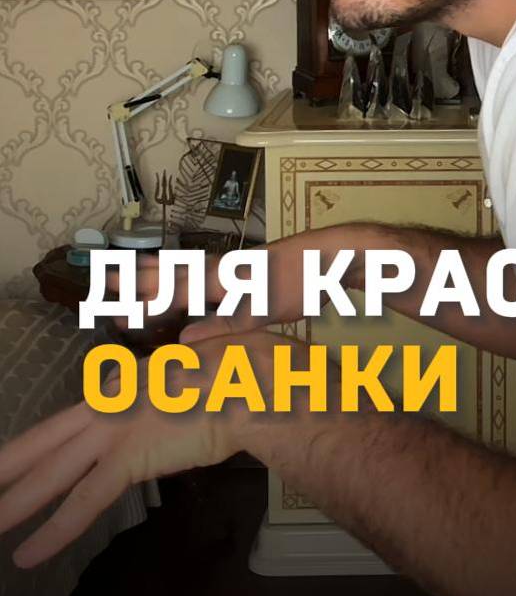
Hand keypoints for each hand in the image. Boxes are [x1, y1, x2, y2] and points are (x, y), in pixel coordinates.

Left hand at [0, 325, 282, 570]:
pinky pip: (84, 501)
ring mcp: (115, 428)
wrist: (261, 381)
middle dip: (10, 465)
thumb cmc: (251, 369)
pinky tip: (29, 554)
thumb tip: (196, 342)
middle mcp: (112, 403)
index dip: (52, 443)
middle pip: (47, 440)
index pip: (79, 419)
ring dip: (16, 502)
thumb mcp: (219, 353)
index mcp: (130, 384)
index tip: (32, 460)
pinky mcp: (129, 457)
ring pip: (52, 472)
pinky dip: (55, 531)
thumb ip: (202, 348)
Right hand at [101, 238, 297, 332]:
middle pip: (171, 273)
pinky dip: (184, 272)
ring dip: (156, 270)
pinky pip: (203, 269)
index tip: (116, 318)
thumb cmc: (299, 280)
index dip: (145, 307)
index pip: (173, 294)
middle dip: (138, 280)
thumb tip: (183, 341)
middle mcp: (221, 270)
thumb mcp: (264, 309)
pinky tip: (182, 280)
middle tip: (105, 282)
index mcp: (222, 280)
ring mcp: (233, 268)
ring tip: (131, 270)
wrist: (330, 254)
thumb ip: (224, 324)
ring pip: (185, 267)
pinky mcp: (246, 270)